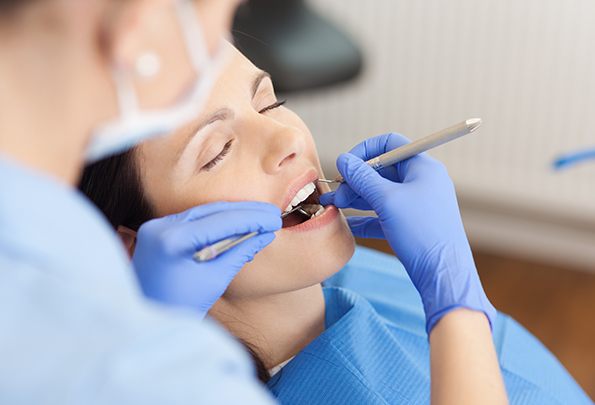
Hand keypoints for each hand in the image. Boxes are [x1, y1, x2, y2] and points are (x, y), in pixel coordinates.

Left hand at [132, 201, 281, 316]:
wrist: (148, 323)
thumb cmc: (181, 308)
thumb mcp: (215, 280)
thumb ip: (240, 252)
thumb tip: (265, 234)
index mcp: (172, 240)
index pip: (221, 221)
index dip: (252, 218)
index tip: (275, 219)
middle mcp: (160, 227)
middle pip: (211, 211)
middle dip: (245, 212)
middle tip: (273, 214)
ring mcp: (155, 227)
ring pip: (202, 213)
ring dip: (232, 215)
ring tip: (260, 217)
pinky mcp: (157, 231)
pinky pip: (192, 221)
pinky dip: (216, 222)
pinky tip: (238, 225)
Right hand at [320, 133, 494, 332]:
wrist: (443, 274)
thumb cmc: (421, 233)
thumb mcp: (387, 200)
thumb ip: (362, 178)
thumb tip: (343, 160)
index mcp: (422, 168)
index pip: (390, 144)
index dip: (365, 150)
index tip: (346, 165)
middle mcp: (421, 182)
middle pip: (382, 170)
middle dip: (355, 179)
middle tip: (334, 193)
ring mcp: (417, 204)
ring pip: (380, 193)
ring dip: (356, 198)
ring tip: (333, 206)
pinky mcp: (411, 225)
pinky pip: (384, 214)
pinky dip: (365, 217)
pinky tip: (347, 224)